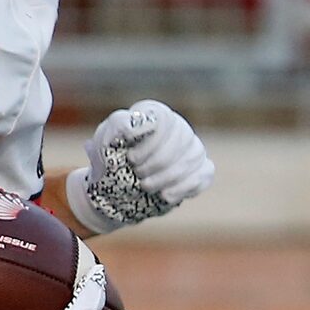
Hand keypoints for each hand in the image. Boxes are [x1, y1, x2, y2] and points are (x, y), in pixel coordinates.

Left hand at [65, 100, 213, 233]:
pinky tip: (165, 196)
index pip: (165, 120)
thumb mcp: (104, 140)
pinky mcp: (199, 169)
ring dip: (167, 178)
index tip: (131, 158)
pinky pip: (205, 173)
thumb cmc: (109, 161)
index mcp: (156, 114)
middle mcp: (178, 126)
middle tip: (137, 175)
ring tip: (146, 187)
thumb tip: (137, 123)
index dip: (150, 144)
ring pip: (194, 157)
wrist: (113, 191)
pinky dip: (185, 187)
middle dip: (156, 164)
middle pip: (181, 140)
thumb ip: (118, 124)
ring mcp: (191, 147)